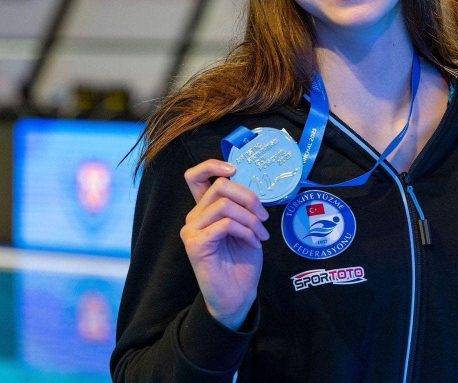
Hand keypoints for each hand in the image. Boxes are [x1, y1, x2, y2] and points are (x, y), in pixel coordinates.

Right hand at [181, 160, 269, 329]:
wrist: (238, 294)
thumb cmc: (242, 260)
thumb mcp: (247, 225)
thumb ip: (242, 204)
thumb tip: (252, 181)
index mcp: (205, 209)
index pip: (195, 176)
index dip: (213, 165)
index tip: (235, 170)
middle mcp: (194, 217)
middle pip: (220, 187)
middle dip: (249, 197)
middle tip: (263, 216)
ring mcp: (191, 231)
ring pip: (224, 204)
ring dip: (250, 218)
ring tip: (260, 234)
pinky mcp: (195, 245)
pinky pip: (225, 224)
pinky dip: (246, 231)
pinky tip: (253, 243)